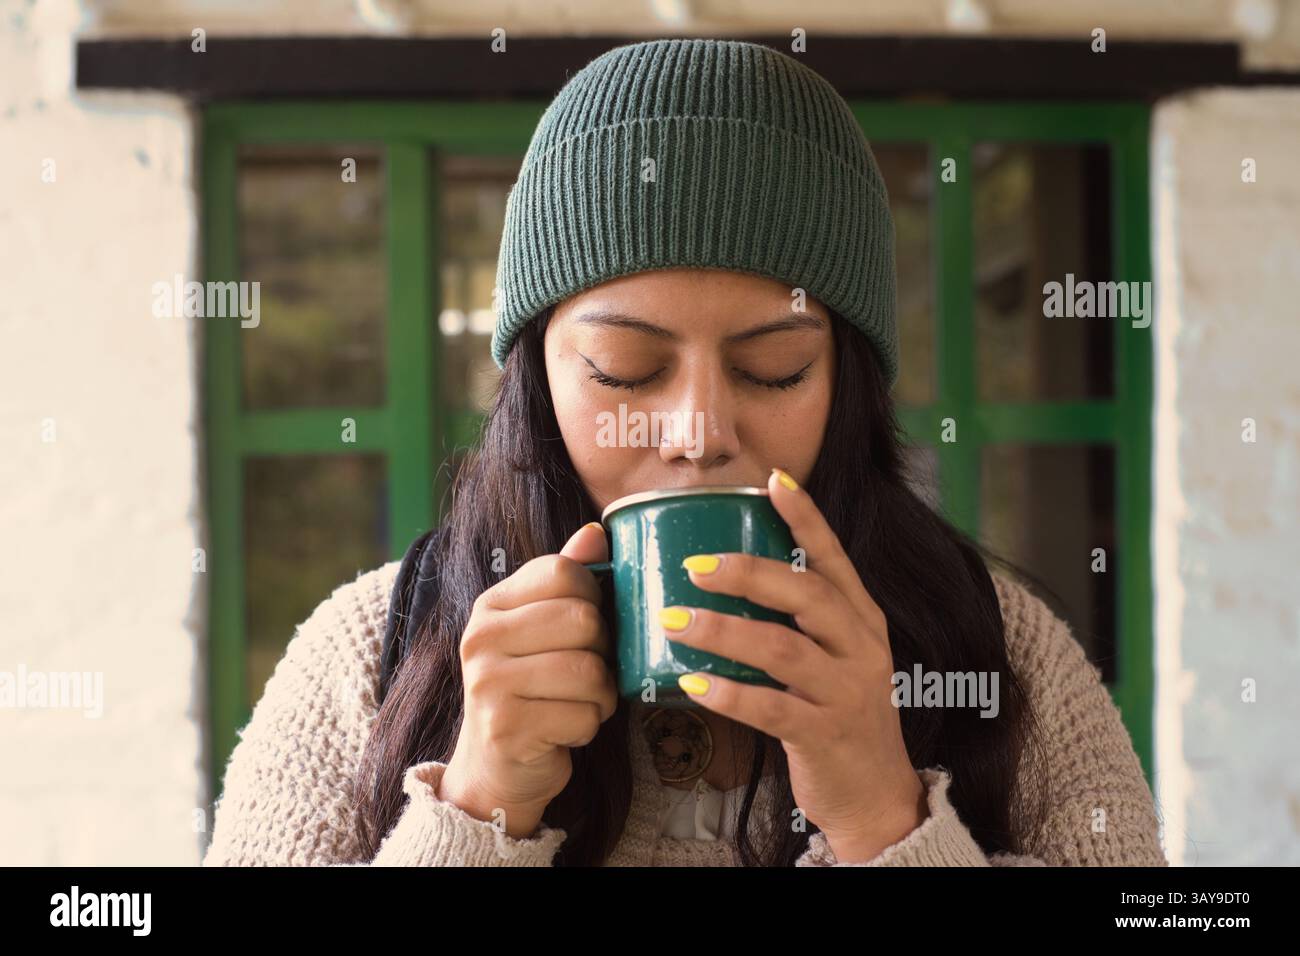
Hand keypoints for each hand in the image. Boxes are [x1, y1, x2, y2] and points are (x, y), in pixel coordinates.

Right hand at [440, 522, 618, 838]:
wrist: (496, 768)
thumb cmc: (532, 690)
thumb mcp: (543, 630)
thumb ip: (567, 580)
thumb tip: (596, 533)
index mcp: (491, 605)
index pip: (564, 571)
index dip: (594, 598)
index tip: (584, 627)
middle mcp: (481, 638)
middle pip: (583, 619)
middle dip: (602, 652)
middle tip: (587, 672)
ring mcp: (488, 683)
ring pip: (589, 670)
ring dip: (600, 695)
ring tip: (580, 702)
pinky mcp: (506, 728)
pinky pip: (582, 715)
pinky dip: (589, 727)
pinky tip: (566, 730)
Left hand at [661, 467, 928, 862]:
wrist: (876, 795)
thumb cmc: (839, 715)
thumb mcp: (834, 658)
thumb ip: (797, 621)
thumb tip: (726, 579)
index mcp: (861, 620)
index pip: (833, 558)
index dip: (805, 517)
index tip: (773, 480)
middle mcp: (860, 648)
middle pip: (806, 595)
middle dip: (748, 573)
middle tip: (693, 565)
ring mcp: (847, 692)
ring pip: (782, 650)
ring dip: (724, 631)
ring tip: (675, 621)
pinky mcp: (825, 736)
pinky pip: (772, 709)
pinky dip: (730, 694)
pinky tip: (694, 684)